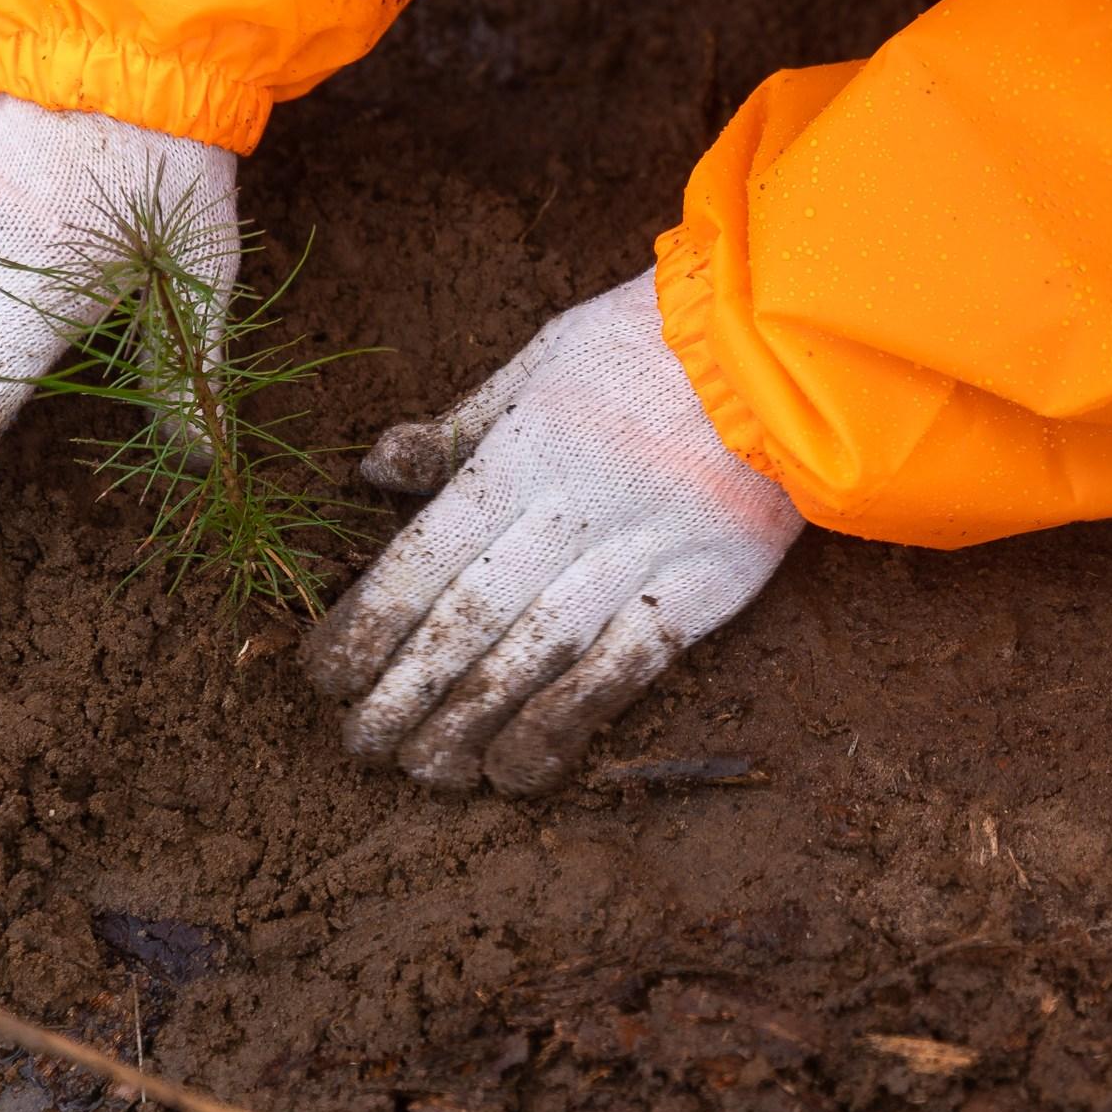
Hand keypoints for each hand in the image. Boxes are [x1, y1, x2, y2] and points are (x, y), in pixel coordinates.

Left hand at [306, 272, 803, 793]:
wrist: (787, 343)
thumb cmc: (648, 342)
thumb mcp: (541, 358)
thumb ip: (460, 426)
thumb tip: (375, 469)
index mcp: (525, 451)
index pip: (424, 555)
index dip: (368, 624)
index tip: (323, 674)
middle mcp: (575, 509)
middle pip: (469, 617)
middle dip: (404, 689)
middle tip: (358, 743)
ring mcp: (643, 553)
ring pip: (535, 656)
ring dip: (469, 722)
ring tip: (424, 769)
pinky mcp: (705, 589)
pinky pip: (621, 671)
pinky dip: (563, 725)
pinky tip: (518, 768)